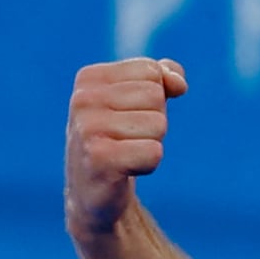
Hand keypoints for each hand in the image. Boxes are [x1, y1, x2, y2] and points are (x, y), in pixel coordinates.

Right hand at [63, 58, 187, 235]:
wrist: (94, 188)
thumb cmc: (121, 135)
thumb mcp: (140, 98)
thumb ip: (163, 75)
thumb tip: (177, 82)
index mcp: (89, 78)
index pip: (151, 70)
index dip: (155, 96)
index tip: (129, 114)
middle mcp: (82, 99)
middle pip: (156, 96)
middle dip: (154, 120)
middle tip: (128, 137)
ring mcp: (87, 129)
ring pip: (158, 124)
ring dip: (151, 142)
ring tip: (125, 151)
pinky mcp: (99, 158)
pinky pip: (154, 152)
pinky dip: (149, 163)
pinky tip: (125, 168)